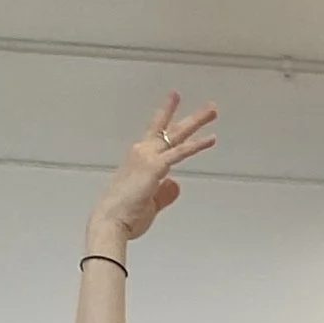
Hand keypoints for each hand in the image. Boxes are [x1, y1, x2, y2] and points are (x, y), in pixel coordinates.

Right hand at [88, 92, 216, 249]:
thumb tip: (176, 184)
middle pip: (170, 129)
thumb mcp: (150, 202)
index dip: (166, 116)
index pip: (156, 133)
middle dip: (191, 118)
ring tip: (213, 111)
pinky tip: (211, 139)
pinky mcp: (154, 167)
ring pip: (177, 135)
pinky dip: (196, 145)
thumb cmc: (124, 215)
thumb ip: (164, 193)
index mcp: (139, 158)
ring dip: (197, 122)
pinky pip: (180, 152)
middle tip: (210, 108)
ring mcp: (147, 157)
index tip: (174, 102)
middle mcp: (142, 152)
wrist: (110, 221)